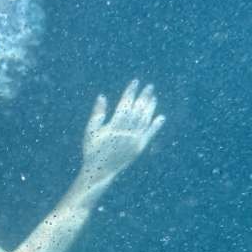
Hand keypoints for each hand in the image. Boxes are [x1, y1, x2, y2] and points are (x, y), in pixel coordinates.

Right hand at [77, 81, 164, 199]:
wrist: (100, 170)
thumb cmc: (92, 149)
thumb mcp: (90, 130)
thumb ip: (97, 113)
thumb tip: (102, 96)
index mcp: (114, 126)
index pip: (125, 104)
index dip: (131, 92)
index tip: (135, 82)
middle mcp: (126, 132)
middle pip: (138, 109)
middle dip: (144, 96)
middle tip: (150, 86)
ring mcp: (134, 140)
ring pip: (145, 120)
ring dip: (150, 108)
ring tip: (153, 98)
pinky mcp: (139, 148)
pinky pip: (150, 135)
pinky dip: (156, 126)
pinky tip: (161, 117)